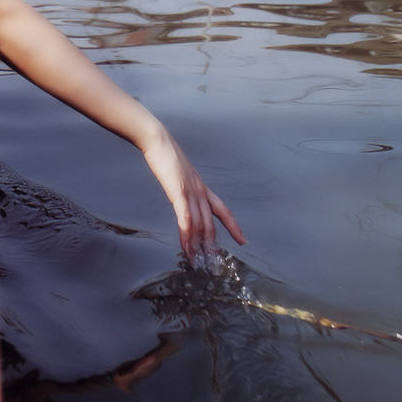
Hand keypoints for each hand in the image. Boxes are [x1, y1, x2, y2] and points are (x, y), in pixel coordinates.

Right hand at [141, 125, 245, 261]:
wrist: (159, 140)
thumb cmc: (167, 155)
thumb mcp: (181, 173)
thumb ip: (184, 185)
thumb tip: (182, 194)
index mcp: (202, 187)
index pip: (223, 210)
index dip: (233, 226)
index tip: (242, 240)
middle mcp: (200, 191)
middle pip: (210, 222)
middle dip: (212, 243)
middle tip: (212, 260)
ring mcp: (190, 192)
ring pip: (198, 224)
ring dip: (196, 244)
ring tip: (195, 259)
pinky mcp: (178, 192)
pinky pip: (185, 218)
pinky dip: (186, 234)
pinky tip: (186, 245)